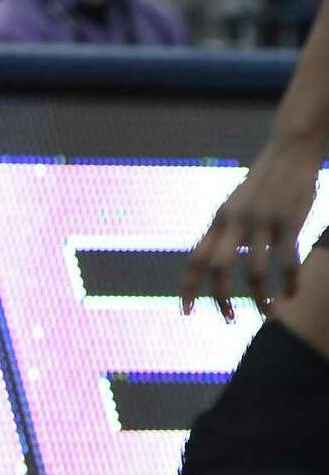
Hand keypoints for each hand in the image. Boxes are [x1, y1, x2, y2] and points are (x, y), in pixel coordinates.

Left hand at [181, 141, 320, 319]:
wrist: (289, 154)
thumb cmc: (262, 186)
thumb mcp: (234, 206)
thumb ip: (224, 232)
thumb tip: (213, 264)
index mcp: (219, 221)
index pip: (195, 258)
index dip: (188, 287)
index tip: (185, 312)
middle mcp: (235, 222)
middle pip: (217, 267)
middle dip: (220, 298)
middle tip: (228, 320)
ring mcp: (262, 222)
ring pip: (255, 271)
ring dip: (260, 298)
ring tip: (267, 313)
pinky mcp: (288, 222)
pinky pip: (287, 262)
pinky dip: (289, 284)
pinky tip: (290, 294)